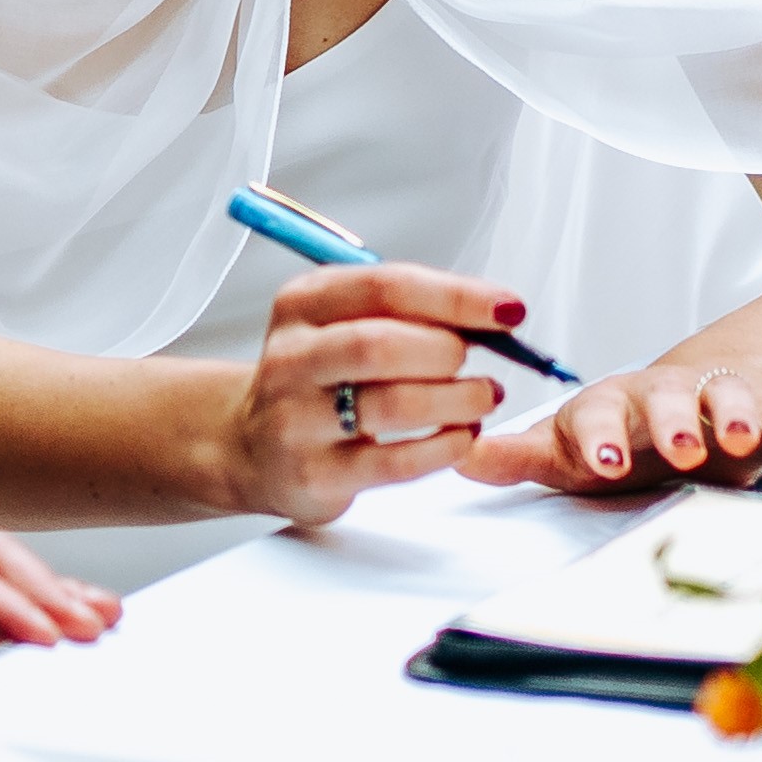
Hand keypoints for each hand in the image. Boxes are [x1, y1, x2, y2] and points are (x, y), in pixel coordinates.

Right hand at [221, 264, 505, 527]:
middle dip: (448, 352)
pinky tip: (461, 437)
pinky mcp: (315, 474)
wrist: (253, 446)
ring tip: (482, 398)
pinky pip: (395, 461)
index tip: (508, 309)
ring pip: (391, 405)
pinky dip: (444, 447)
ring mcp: (296, 419)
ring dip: (456, 400)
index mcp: (303, 304)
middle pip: (379, 344)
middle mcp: (291, 358)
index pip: (385, 286)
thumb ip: (412, 312)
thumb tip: (495, 315)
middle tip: (483, 363)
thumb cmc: (320, 378)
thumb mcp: (346, 323)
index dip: (456, 296)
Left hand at [461, 361, 761, 495]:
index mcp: (609, 404)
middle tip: (681, 448)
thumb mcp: (569, 450)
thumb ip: (520, 457)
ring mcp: (713, 398)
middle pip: (664, 397)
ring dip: (734, 416)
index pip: (597, 410)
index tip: (602, 459)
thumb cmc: (622, 435)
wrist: (687, 402)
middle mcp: (661, 394)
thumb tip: (456, 453)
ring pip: (726, 396)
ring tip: (741, 442)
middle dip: (672, 421)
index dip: (600, 433)